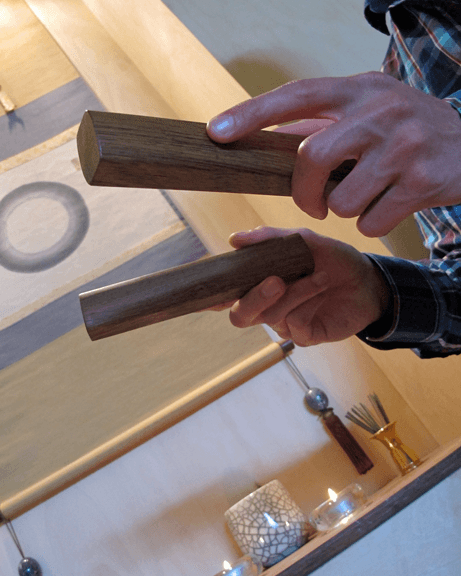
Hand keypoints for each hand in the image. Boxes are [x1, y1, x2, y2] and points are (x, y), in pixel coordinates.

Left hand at [207, 72, 460, 236]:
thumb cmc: (408, 131)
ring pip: (343, 200)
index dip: (253, 114)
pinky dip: (372, 224)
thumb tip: (267, 136)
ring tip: (368, 196)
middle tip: (314, 203)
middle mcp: (381, 111)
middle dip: (304, 192)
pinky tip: (390, 206)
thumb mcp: (370, 112)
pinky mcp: (422, 180)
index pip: (296, 96)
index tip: (217, 132)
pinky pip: (372, 222)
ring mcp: (404, 145)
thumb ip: (323, 124)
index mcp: (359, 91)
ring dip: (346, 210)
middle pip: (312, 157)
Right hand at [223, 227, 390, 345]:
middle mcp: (267, 308)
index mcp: (259, 285)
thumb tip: (235, 239)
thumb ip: (269, 238)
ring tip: (318, 276)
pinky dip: (306, 304)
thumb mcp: (303, 240)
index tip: (207, 289)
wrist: (368, 278)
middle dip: (253, 298)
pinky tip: (321, 288)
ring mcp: (286, 324)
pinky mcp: (306, 336)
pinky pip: (294, 326)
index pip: (227, 296)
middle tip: (276, 280)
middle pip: (240, 315)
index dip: (212, 296)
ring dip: (295, 293)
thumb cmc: (332, 260)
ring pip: (271, 317)